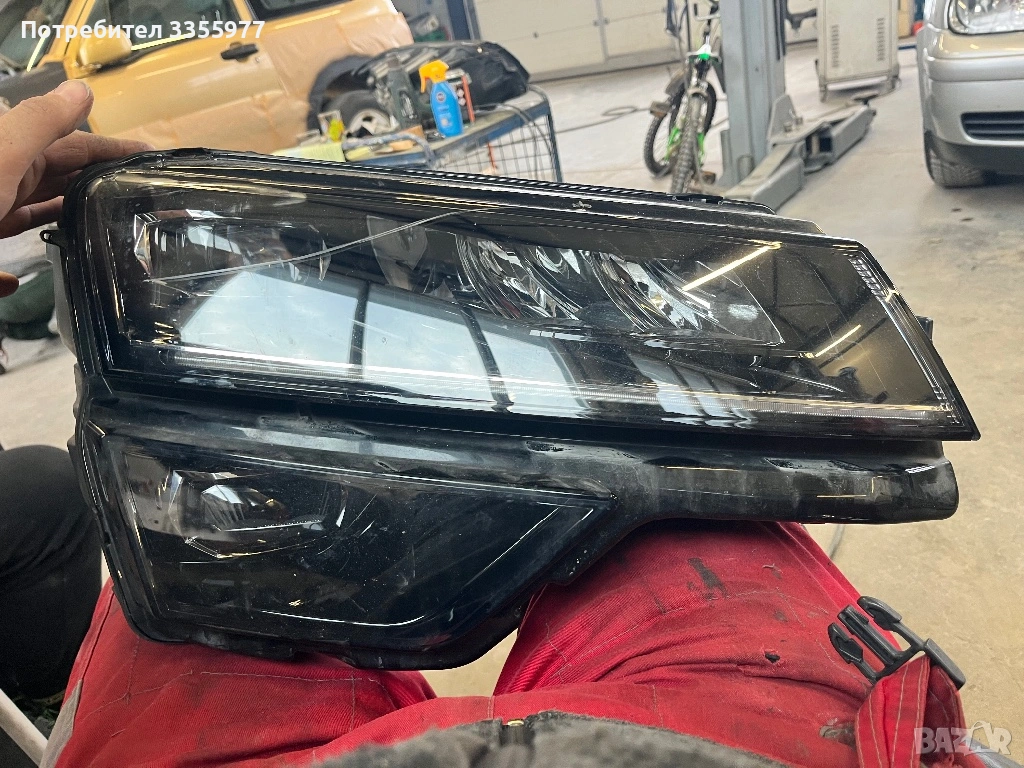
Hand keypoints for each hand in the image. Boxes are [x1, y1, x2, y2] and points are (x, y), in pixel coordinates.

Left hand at [0, 80, 151, 297]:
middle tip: (147, 203)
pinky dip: (10, 271)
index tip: (156, 161)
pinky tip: (20, 279)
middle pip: (57, 178)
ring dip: (64, 219)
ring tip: (104, 232)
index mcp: (11, 154)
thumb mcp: (0, 155)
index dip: (114, 150)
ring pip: (31, 214)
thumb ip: (40, 123)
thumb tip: (84, 91)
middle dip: (99, 187)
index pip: (75, 146)